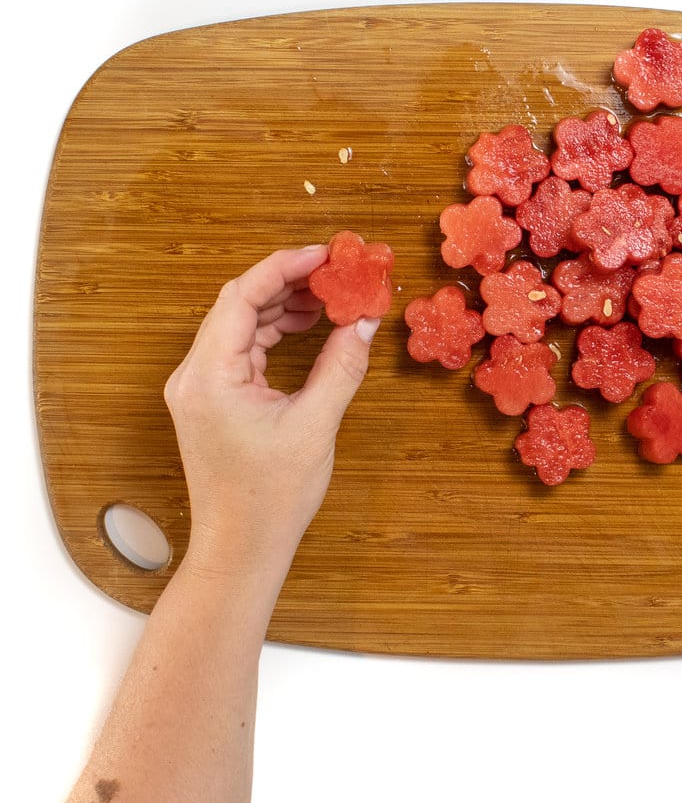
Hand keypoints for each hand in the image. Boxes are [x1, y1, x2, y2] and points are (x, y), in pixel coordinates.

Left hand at [163, 245, 378, 580]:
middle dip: (287, 282)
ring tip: (328, 298)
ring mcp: (200, 387)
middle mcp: (195, 375)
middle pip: (238, 304)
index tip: (325, 254)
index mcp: (210, 376)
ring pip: (240, 323)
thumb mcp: (315, 426)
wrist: (240, 548)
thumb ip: (341, 365)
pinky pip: (242, 348)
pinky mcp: (212, 399)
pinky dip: (274, 332)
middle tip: (334, 272)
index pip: (241, 296)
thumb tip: (365, 320)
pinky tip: (307, 327)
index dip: (284, 266)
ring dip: (282, 306)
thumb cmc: (271, 497)